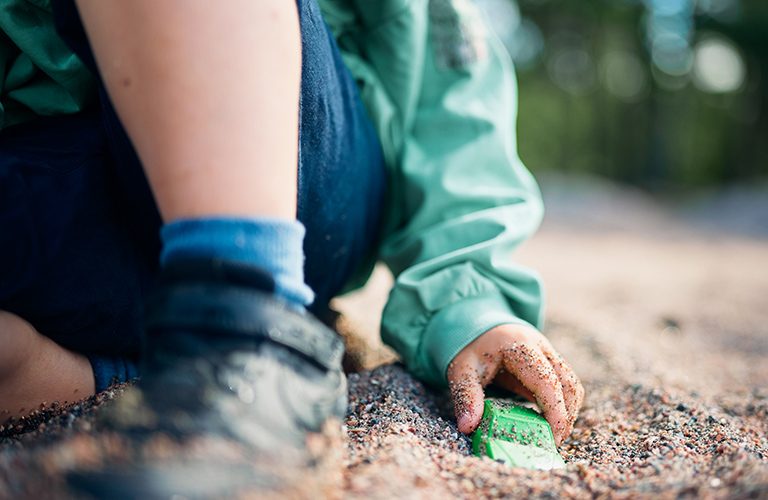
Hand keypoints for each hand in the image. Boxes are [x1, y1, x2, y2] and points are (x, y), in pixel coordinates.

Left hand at [447, 324, 583, 445]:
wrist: (476, 323)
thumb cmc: (471, 348)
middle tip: (553, 441)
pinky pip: (566, 383)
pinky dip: (563, 403)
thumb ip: (465, 396)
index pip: (548, 381)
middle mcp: (541, 347)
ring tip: (552, 434)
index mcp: (520, 347)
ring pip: (572, 384)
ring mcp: (549, 352)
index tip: (553, 437)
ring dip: (569, 410)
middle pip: (569, 383)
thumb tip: (468, 427)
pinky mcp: (550, 361)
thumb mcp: (461, 370)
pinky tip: (548, 420)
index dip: (555, 411)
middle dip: (567, 415)